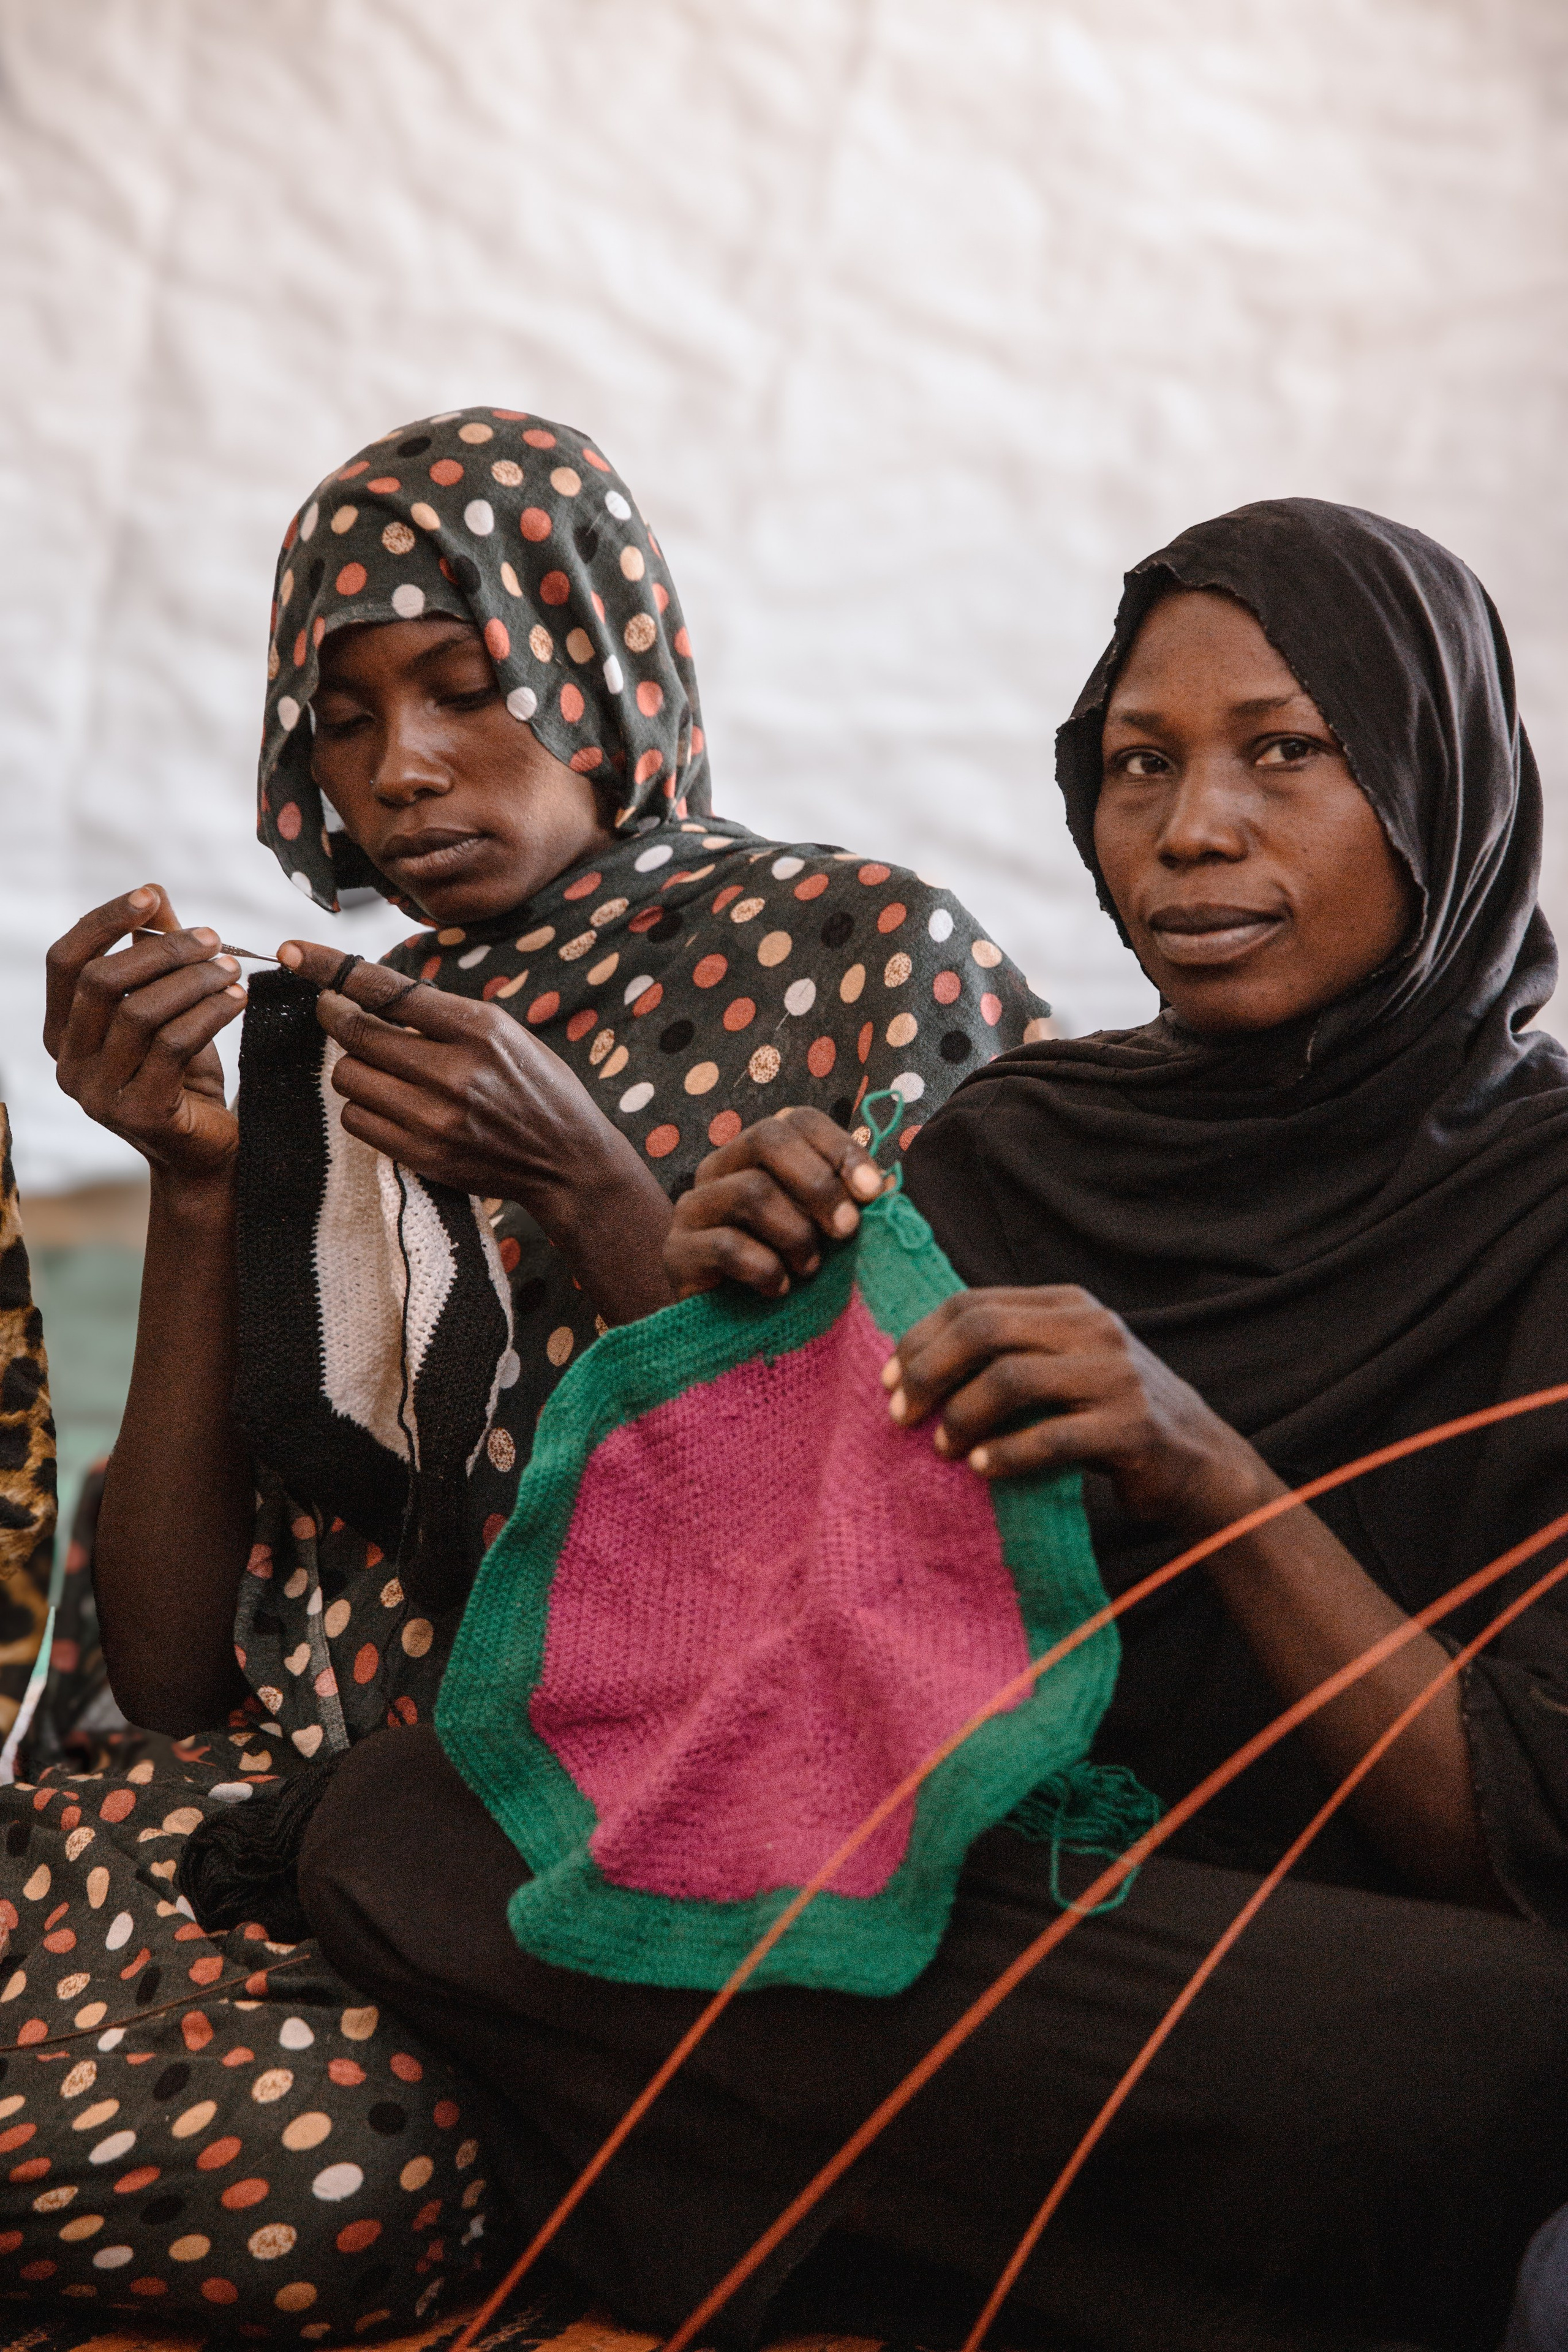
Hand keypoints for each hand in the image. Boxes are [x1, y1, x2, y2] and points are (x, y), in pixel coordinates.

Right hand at [45, 887, 245, 1186]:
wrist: (206, 1152)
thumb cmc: (184, 1075)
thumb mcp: (166, 1010)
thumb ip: (155, 957)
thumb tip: (154, 894)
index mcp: (61, 1032)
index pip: (64, 962)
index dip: (102, 922)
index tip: (149, 896)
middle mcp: (67, 1063)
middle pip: (101, 982)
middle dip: (161, 951)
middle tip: (214, 938)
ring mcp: (97, 1093)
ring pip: (139, 1012)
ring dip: (193, 980)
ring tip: (233, 968)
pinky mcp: (138, 1112)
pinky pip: (173, 1045)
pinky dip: (210, 1012)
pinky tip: (238, 998)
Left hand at [278, 944, 674, 1300]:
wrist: (567, 1159)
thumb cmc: (535, 1085)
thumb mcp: (503, 1031)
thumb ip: (442, 1013)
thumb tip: (372, 991)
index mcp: (477, 1027)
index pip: (385, 988)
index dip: (330, 967)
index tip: (291, 951)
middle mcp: (454, 1070)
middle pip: (354, 1033)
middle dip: (337, 1018)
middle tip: (338, 1013)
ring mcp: (435, 1117)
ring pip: (348, 1077)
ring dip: (353, 1067)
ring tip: (382, 1068)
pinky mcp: (423, 1153)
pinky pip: (357, 1120)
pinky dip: (362, 1106)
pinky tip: (389, 1103)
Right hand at [664, 1108, 887, 1297]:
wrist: (737, 1335)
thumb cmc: (792, 1274)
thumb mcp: (828, 1234)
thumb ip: (851, 1205)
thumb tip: (880, 1186)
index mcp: (758, 1154)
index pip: (797, 1120)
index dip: (840, 1148)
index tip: (872, 1191)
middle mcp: (719, 1169)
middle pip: (767, 1138)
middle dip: (818, 1184)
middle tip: (848, 1230)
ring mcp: (692, 1207)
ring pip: (750, 1190)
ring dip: (795, 1234)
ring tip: (809, 1269)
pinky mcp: (676, 1251)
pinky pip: (726, 1245)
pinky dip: (765, 1270)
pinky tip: (779, 1291)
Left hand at [884, 1286, 1276, 1531]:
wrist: (1199, 1462)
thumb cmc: (1109, 1417)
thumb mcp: (1063, 1367)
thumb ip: (1009, 1353)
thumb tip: (911, 1367)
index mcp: (1069, 1305)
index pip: (975, 1302)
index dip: (922, 1338)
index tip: (887, 1378)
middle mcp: (1094, 1328)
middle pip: (986, 1330)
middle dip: (930, 1370)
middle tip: (899, 1413)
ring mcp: (1116, 1375)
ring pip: (1012, 1378)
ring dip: (963, 1414)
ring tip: (942, 1446)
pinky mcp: (1132, 1427)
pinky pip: (1051, 1437)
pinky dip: (1007, 1453)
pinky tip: (981, 1469)